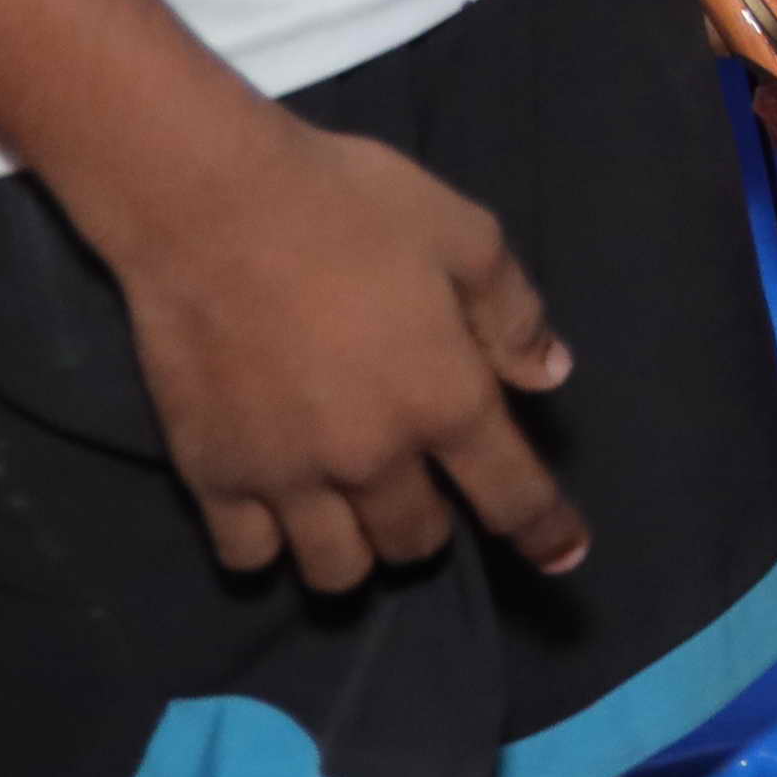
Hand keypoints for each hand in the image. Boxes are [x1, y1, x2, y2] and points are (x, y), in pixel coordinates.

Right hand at [92, 97, 593, 590]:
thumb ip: (512, 313)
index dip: (546, 532)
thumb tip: (547, 376)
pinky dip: (269, 547)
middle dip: (432, 526)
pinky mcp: (211, 477)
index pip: (511, 495)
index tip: (565, 559)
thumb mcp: (465, 234)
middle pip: (415, 543)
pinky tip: (277, 511)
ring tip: (350, 510)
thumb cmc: (350, 205)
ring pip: (335, 570)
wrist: (212, 206)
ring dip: (355, 550)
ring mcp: (286, 476)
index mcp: (446, 399)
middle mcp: (372, 457)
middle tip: (421, 487)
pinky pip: (247, 556)